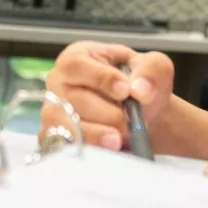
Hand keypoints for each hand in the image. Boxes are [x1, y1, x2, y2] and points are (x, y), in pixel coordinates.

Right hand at [42, 42, 174, 151]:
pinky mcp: (56, 137)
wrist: (143, 115)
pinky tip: (106, 151)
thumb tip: (140, 90)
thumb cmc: (140, 85)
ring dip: (95, 134)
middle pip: (72, 100)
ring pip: (65, 125)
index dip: (101, 79)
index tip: (125, 91)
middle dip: (106, 113)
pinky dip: (86, 149)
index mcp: (77, 57)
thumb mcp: (154, 67)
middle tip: (130, 122)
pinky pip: (62, 146)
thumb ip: (151, 71)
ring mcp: (54, 111)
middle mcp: (58, 82)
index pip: (77, 65)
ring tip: (118, 140)